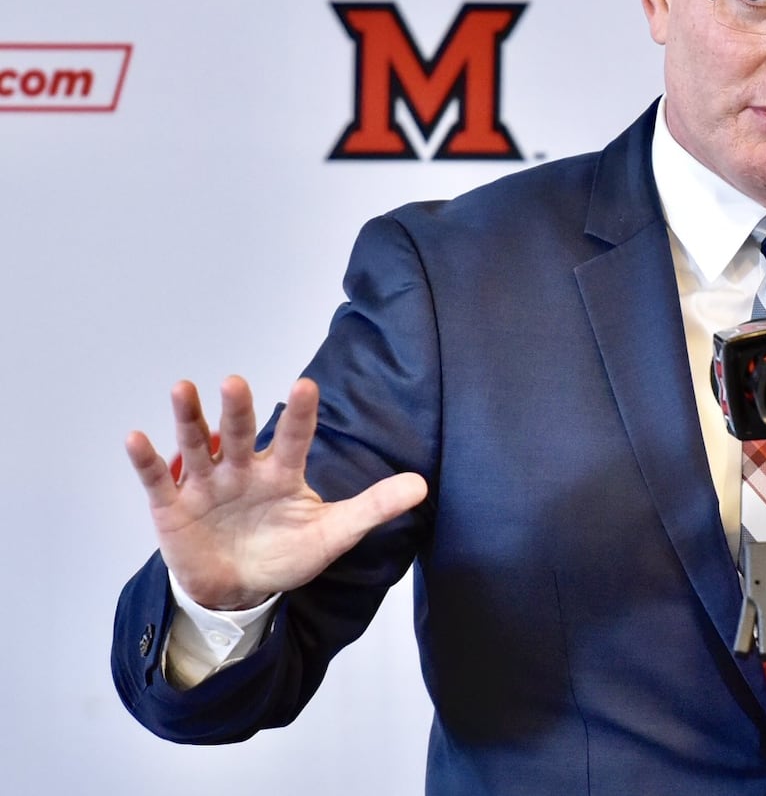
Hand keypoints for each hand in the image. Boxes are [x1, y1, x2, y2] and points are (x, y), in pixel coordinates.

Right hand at [124, 376, 428, 610]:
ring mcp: (207, 484)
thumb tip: (423, 486)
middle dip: (237, 409)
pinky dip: (146, 459)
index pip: (294, 437)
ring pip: (197, 443)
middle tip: (235, 381)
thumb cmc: (287, 553)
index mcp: (282, 472)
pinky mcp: (173, 505)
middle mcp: (243, 468)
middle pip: (240, 433)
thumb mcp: (332, 534)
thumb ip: (373, 507)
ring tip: (183, 388)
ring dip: (188, 417)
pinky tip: (136, 437)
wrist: (240, 590)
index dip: (299, 413)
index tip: (305, 385)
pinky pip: (159, 478)